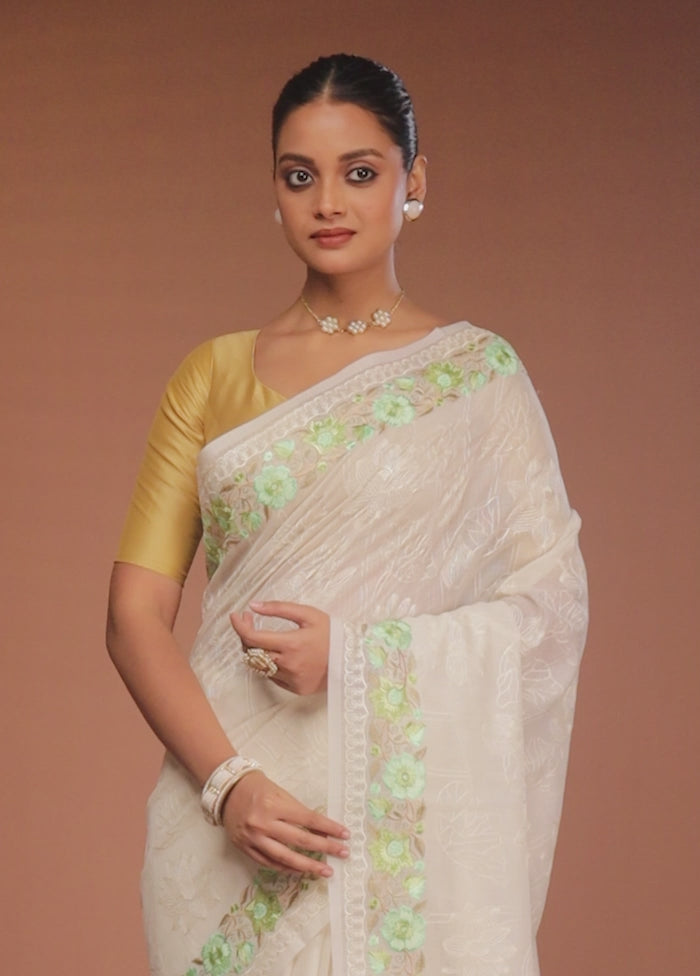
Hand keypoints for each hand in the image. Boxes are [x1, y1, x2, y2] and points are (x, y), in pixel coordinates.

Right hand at [221, 770, 348, 876]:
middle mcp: (264, 823)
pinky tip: (300, 871)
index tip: (345, 835)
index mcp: (275, 805)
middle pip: (300, 840)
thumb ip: (298, 812)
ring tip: (325, 871)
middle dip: (325, 848)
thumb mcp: (281, 793)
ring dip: (308, 866)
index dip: (329, 828)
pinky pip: (269, 863)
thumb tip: (322, 832)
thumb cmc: (258, 787)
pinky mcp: (245, 848)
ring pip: (285, 857)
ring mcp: (253, 838)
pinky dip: (287, 868)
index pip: (309, 820)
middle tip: (343, 854)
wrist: (227, 791)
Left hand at [230, 601, 329, 695]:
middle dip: (245, 635)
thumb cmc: (332, 633)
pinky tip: (275, 653)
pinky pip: (271, 677)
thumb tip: (254, 605)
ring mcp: (291, 679)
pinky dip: (267, 664)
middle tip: (249, 621)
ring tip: (261, 636)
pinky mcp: (295, 689)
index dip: (239, 626)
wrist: (353, 660)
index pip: (252, 638)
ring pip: (259, 666)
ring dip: (254, 650)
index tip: (236, 616)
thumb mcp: (309, 614)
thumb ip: (279, 608)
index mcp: (291, 644)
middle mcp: (288, 664)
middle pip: (251, 652)